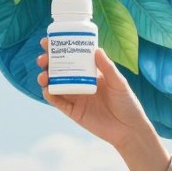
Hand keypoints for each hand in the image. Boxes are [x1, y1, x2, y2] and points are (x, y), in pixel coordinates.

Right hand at [38, 42, 170, 170]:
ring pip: (54, 84)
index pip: (72, 57)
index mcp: (90, 72)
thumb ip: (107, 67)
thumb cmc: (127, 103)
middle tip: (43, 58)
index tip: (48, 41)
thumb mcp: (119, 82)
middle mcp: (79, 82)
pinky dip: (49, 94)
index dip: (59, 49)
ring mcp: (75, 97)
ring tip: (43, 74)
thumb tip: (96, 49)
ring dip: (45, 77)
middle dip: (47, 62)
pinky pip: (57, 101)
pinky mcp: (72, 111)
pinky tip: (47, 89)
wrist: (128, 129)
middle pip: (58, 69)